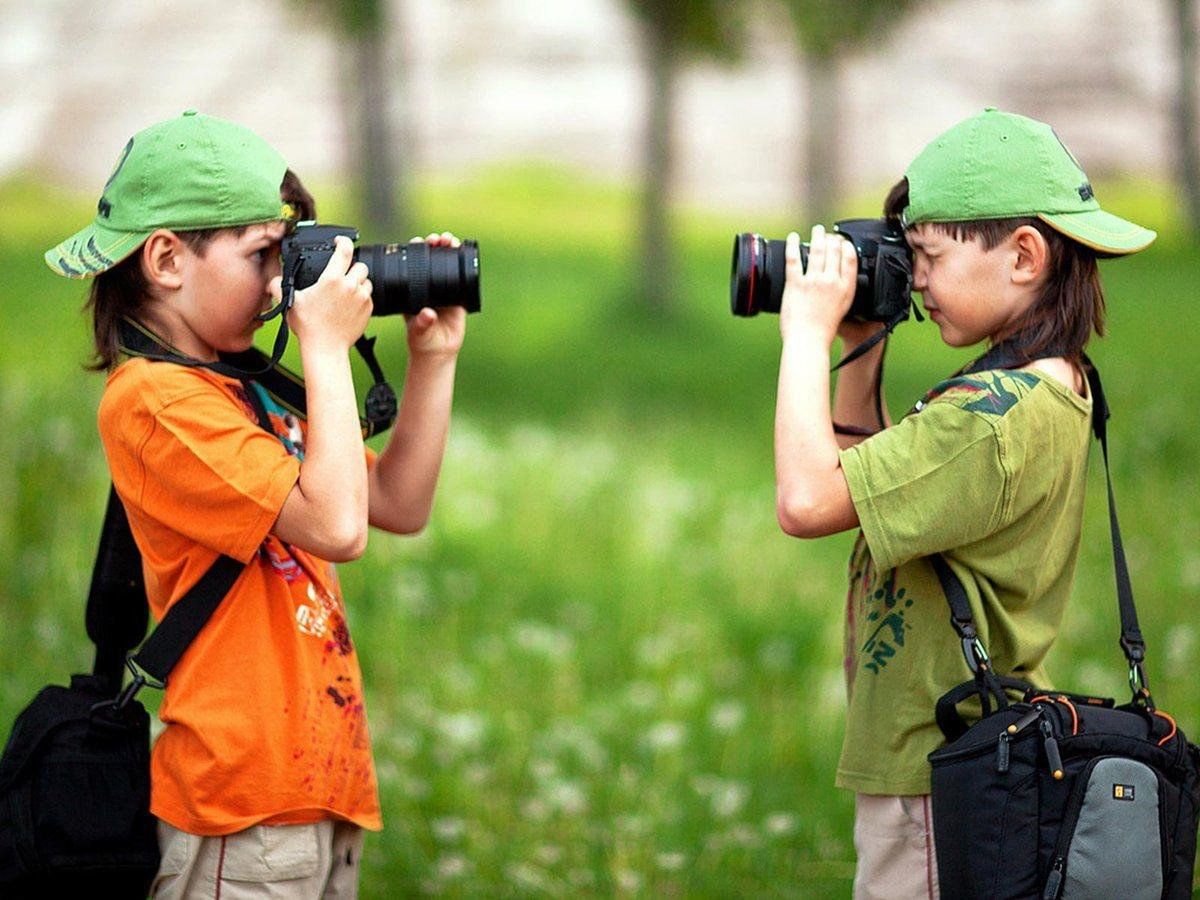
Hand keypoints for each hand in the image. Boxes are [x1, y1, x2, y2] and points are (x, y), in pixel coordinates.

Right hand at [285, 235, 372, 353]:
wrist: (325, 348)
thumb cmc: (309, 327)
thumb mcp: (290, 302)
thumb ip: (279, 286)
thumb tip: (273, 280)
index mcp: (332, 279)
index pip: (345, 250)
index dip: (344, 241)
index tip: (340, 241)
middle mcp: (350, 286)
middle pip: (360, 265)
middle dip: (352, 266)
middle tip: (343, 274)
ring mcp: (361, 298)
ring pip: (367, 281)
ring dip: (358, 282)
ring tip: (346, 291)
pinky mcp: (368, 309)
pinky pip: (369, 296)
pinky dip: (362, 297)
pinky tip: (350, 304)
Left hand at [404, 232, 466, 357]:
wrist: (438, 351)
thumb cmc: (422, 340)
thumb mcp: (418, 332)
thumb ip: (422, 323)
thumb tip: (428, 314)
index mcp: (412, 288)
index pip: (412, 263)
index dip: (415, 250)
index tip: (418, 242)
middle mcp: (427, 284)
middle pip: (430, 258)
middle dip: (433, 245)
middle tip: (437, 239)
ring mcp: (443, 288)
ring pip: (446, 263)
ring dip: (449, 249)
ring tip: (450, 241)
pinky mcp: (458, 294)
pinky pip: (461, 275)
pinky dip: (463, 263)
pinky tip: (464, 252)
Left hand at [779, 225, 856, 343]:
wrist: (808, 341)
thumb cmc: (824, 329)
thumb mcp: (844, 308)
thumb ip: (843, 290)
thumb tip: (840, 278)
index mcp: (846, 288)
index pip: (850, 258)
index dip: (847, 246)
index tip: (843, 241)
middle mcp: (831, 282)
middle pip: (834, 251)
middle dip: (832, 238)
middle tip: (827, 234)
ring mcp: (813, 282)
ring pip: (817, 250)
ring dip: (817, 236)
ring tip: (817, 230)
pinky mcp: (795, 284)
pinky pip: (794, 258)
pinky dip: (794, 245)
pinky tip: (794, 237)